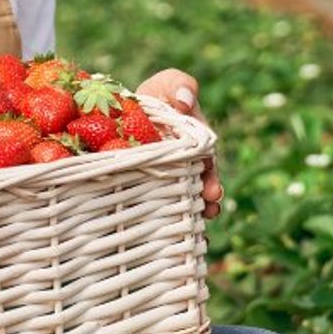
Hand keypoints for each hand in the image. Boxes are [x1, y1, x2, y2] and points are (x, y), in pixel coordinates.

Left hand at [136, 68, 222, 218]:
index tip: (212, 191)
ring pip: (182, 201)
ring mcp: (168, 179)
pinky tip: (170, 248)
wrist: (121, 112)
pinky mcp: (149, 188)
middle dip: (204, 201)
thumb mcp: (167, 84)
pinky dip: (168, 229)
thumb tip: (186, 102)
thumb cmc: (152, 97)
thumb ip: (179, 85)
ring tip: (197, 232)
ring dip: (191, 216)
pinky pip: (159, 211)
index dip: (210, 178)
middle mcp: (185, 166)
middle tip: (206, 211)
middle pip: (197, 187)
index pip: (205, 163)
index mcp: (194, 144)